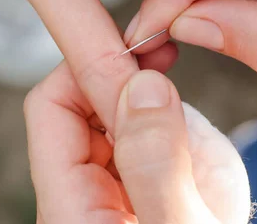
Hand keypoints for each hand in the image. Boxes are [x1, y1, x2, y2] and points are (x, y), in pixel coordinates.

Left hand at [25, 61, 250, 223]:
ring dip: (161, 120)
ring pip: (120, 126)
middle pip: (83, 111)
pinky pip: (150, 151)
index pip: (51, 108)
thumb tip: (141, 84)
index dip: (87, 68)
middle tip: (175, 72)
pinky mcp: (139, 201)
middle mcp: (81, 198)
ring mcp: (111, 199)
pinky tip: (205, 171)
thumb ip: (155, 163)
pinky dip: (180, 144)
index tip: (141, 49)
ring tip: (200, 155)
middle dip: (130, 91)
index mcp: (71, 207)